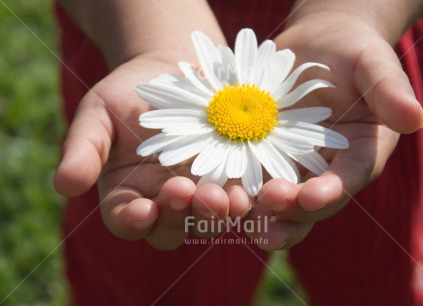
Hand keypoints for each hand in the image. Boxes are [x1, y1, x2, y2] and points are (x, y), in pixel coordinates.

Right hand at [54, 53, 251, 249]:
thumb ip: (83, 149)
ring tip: (226, 196)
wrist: (174, 71)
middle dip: (178, 217)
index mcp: (127, 195)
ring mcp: (198, 193)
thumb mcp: (98, 113)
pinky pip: (237, 199)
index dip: (133, 222)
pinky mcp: (229, 180)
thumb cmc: (128, 93)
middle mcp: (163, 203)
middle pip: (170, 229)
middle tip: (184, 191)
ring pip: (206, 220)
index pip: (126, 221)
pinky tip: (249, 190)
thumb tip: (64, 185)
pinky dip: (243, 200)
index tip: (142, 211)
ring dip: (216, 214)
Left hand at [245, 10, 422, 250]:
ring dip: (255, 212)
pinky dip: (232, 185)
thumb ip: (390, 90)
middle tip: (265, 215)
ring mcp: (292, 166)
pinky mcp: (262, 155)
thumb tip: (415, 119)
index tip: (309, 197)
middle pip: (308, 205)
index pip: (347, 181)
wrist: (316, 45)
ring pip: (275, 201)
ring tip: (233, 212)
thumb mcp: (373, 63)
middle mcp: (325, 170)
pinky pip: (247, 176)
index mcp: (357, 156)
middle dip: (287, 213)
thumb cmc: (351, 52)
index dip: (330, 192)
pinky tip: (213, 189)